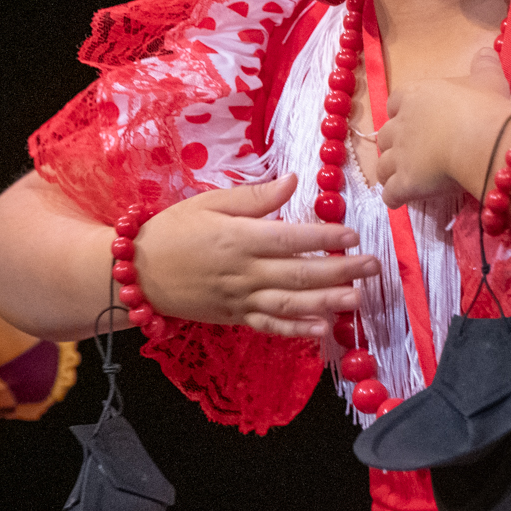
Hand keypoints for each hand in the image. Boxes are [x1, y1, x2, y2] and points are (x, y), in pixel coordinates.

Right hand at [132, 176, 378, 337]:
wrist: (138, 272)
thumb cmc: (174, 230)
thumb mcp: (210, 203)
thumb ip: (255, 198)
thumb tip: (294, 182)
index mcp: (239, 238)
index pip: (291, 238)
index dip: (325, 236)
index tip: (353, 233)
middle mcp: (245, 272)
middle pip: (300, 272)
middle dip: (340, 270)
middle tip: (372, 266)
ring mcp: (241, 299)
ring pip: (292, 303)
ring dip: (328, 301)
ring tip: (358, 298)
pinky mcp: (235, 317)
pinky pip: (271, 325)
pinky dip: (297, 329)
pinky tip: (323, 329)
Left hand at [375, 47, 510, 207]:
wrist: (485, 139)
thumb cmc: (485, 106)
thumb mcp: (488, 78)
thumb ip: (484, 64)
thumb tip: (487, 52)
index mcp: (415, 95)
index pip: (395, 102)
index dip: (402, 114)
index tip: (415, 122)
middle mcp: (400, 123)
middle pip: (386, 136)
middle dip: (395, 146)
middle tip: (413, 155)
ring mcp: (400, 154)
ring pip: (383, 166)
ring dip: (390, 173)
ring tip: (403, 179)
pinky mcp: (405, 182)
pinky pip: (390, 194)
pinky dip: (394, 198)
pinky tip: (402, 200)